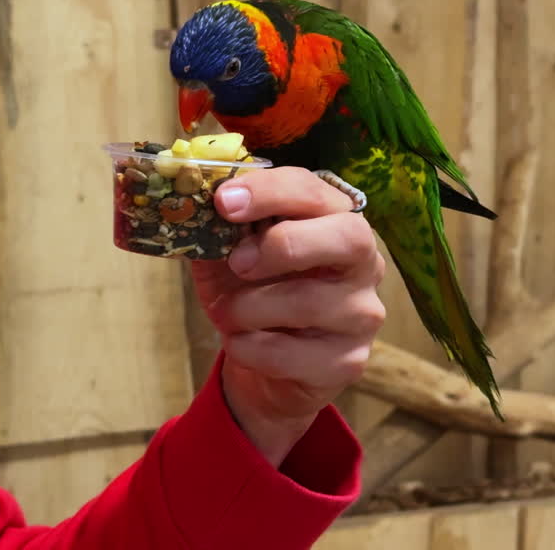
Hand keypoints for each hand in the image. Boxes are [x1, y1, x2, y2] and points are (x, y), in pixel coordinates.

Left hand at [191, 166, 386, 465]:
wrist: (263, 363)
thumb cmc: (251, 292)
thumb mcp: (229, 254)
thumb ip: (219, 226)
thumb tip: (190, 204)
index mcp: (336, 220)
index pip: (316, 192)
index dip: (270, 191)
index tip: (224, 201)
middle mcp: (364, 263)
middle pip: (348, 237)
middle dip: (284, 244)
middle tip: (237, 261)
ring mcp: (362, 314)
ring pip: (309, 301)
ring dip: (248, 306)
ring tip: (228, 312)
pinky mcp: (347, 362)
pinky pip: (291, 353)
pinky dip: (249, 347)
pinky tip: (241, 342)